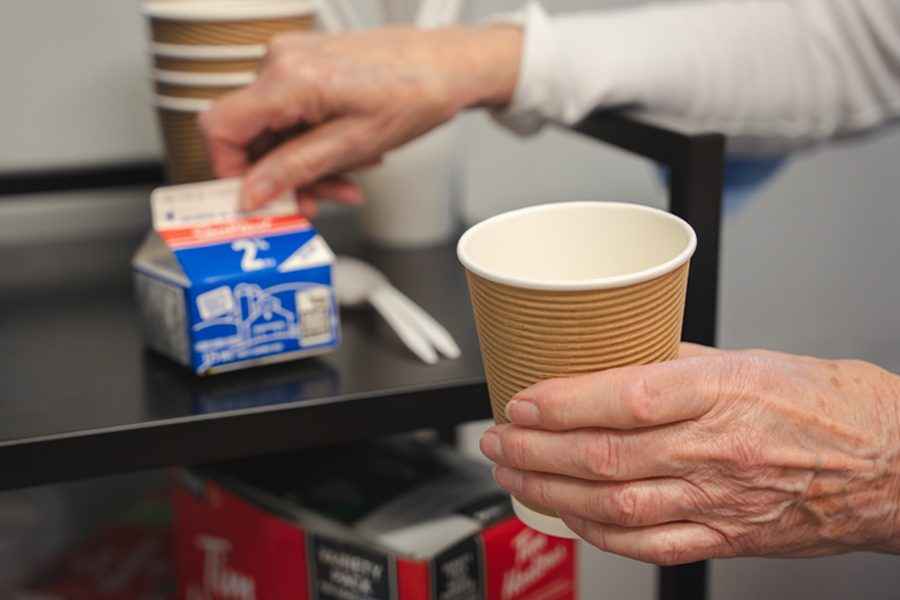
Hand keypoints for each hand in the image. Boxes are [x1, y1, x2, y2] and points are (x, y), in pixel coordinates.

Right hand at [198, 25, 520, 214]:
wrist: (448, 66)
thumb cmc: (415, 94)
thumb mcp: (353, 146)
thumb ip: (295, 169)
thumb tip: (253, 191)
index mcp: (289, 78)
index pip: (220, 127)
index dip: (230, 171)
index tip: (254, 199)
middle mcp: (282, 61)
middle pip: (250, 134)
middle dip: (282, 176)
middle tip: (314, 201)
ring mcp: (293, 60)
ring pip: (273, 130)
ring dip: (304, 164)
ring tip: (346, 178)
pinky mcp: (306, 66)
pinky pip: (291, 115)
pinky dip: (313, 143)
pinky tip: (347, 155)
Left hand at [479, 342, 899, 563]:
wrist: (886, 464)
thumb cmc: (824, 404)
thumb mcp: (746, 358)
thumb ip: (673, 363)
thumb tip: (612, 358)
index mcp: (720, 392)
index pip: (621, 398)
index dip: (559, 403)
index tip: (520, 401)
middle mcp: (714, 450)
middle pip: (602, 457)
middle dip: (533, 451)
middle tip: (496, 441)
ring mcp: (718, 501)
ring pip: (613, 506)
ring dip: (550, 493)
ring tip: (513, 477)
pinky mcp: (724, 537)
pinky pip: (647, 545)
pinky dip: (597, 534)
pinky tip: (567, 518)